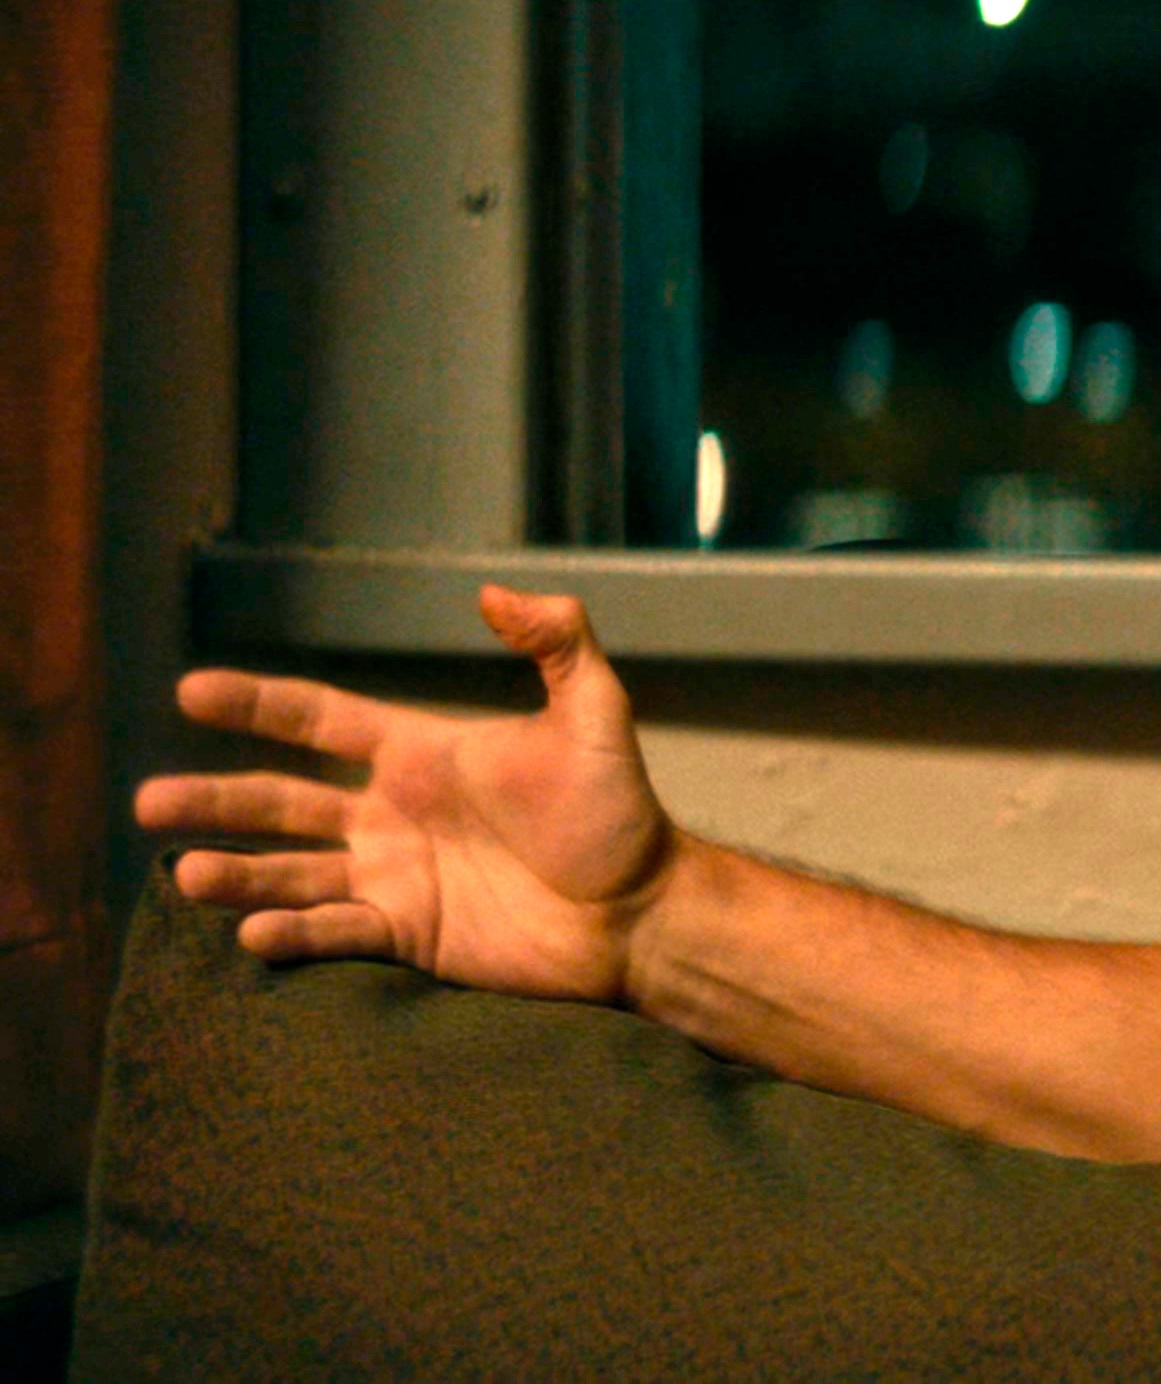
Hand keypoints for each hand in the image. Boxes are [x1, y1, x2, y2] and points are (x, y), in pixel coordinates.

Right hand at [135, 586, 680, 1002]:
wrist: (643, 910)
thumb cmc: (620, 813)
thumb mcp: (595, 715)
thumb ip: (555, 644)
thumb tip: (495, 593)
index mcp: (419, 756)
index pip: (318, 720)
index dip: (256, 704)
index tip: (190, 691)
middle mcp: (391, 815)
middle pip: (280, 802)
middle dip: (215, 800)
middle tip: (148, 803)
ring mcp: (394, 878)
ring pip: (291, 871)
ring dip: (236, 873)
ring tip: (185, 874)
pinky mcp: (409, 935)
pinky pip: (334, 932)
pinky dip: (292, 932)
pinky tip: (253, 932)